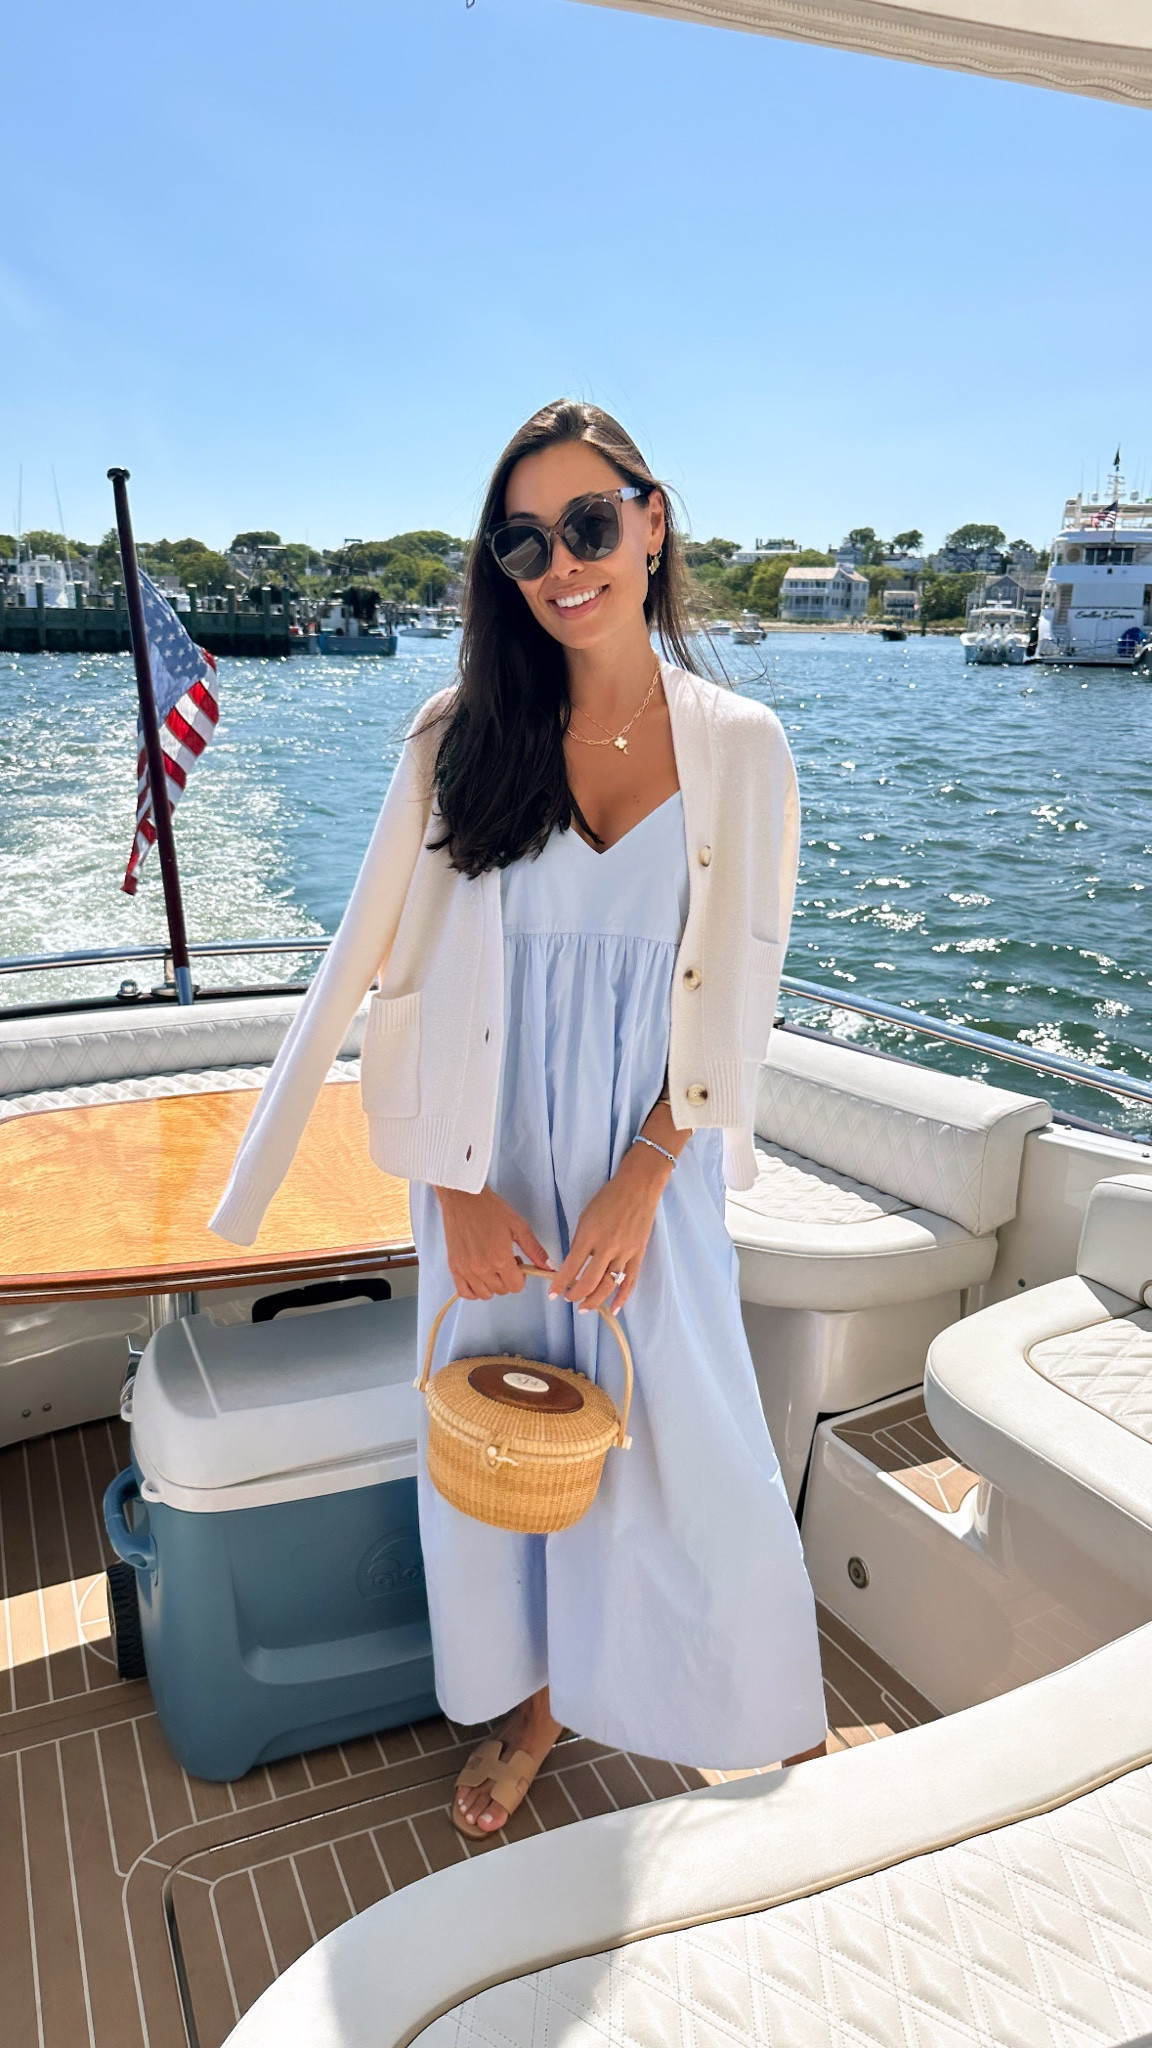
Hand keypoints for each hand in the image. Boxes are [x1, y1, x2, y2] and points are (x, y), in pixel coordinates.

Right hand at [434, 1185, 552, 1299]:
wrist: (463, 1197)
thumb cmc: (490, 1208)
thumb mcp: (519, 1226)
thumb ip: (535, 1250)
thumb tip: (549, 1267)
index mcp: (500, 1259)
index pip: (516, 1287)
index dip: (521, 1277)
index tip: (517, 1262)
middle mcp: (482, 1268)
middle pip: (502, 1290)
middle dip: (508, 1278)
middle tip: (505, 1259)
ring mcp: (466, 1269)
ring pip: (485, 1294)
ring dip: (492, 1284)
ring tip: (491, 1265)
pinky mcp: (454, 1267)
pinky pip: (464, 1293)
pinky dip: (473, 1291)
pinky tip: (479, 1278)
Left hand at [549, 1144, 671, 1314]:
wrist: (638, 1189)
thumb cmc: (608, 1199)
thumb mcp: (585, 1217)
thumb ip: (579, 1242)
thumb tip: (574, 1264)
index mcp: (590, 1235)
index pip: (572, 1267)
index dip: (560, 1284)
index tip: (552, 1294)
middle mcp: (607, 1247)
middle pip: (589, 1281)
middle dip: (575, 1295)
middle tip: (567, 1298)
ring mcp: (625, 1253)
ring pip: (608, 1286)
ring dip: (594, 1300)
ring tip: (584, 1308)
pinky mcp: (638, 1255)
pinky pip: (630, 1282)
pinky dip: (622, 1298)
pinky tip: (613, 1309)